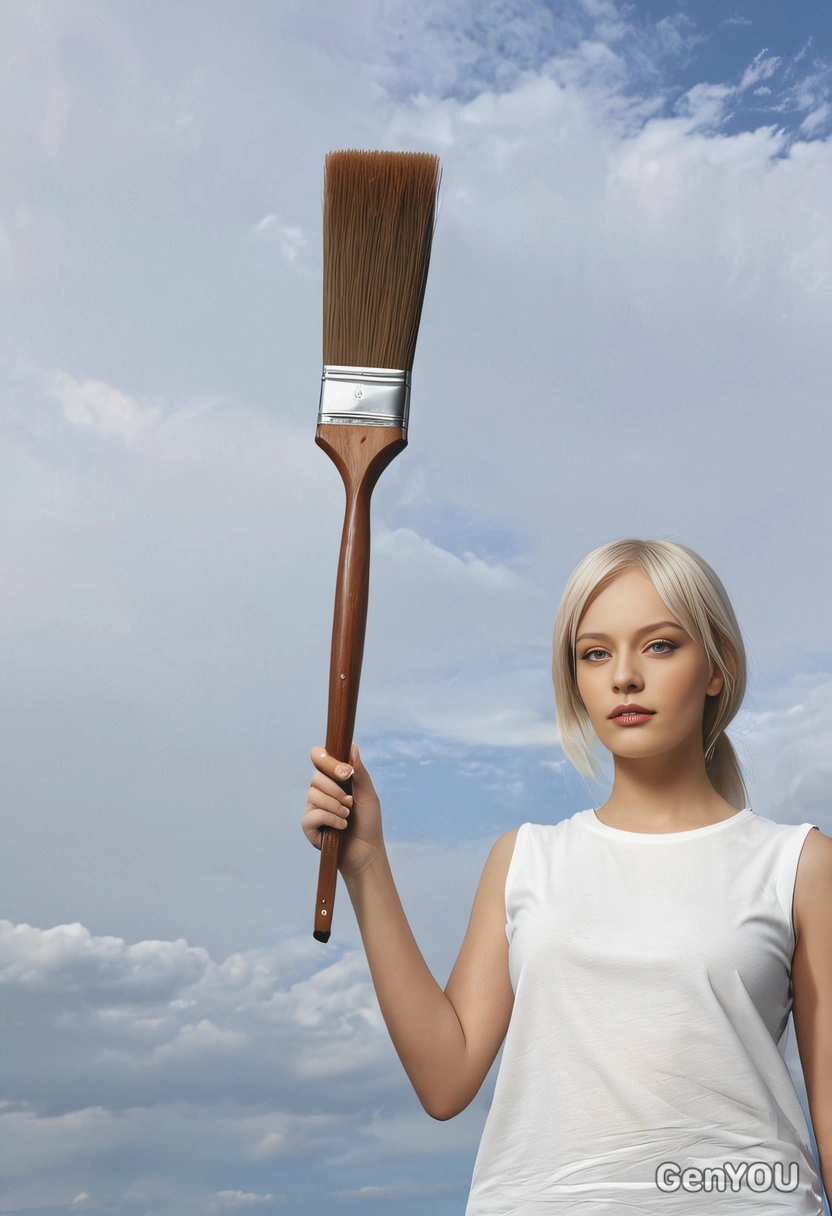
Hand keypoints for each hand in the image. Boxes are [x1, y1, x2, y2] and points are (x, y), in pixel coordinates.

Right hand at [301, 743, 384, 877]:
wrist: (366, 851)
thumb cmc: (368, 822)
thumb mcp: (367, 794)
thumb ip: (359, 772)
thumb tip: (351, 747)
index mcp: (334, 779)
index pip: (319, 758)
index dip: (327, 760)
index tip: (346, 772)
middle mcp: (321, 791)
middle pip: (316, 777)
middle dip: (336, 790)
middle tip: (350, 802)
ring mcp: (313, 808)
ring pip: (313, 796)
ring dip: (335, 807)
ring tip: (347, 816)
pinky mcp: (309, 825)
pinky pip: (311, 815)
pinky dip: (330, 820)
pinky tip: (341, 827)